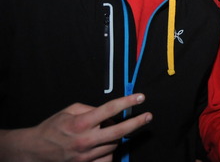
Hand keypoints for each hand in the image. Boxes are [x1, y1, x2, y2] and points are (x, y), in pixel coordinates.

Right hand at [1, 94, 151, 161]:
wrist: (35, 150)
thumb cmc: (53, 127)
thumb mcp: (70, 111)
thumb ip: (91, 109)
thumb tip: (110, 111)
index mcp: (81, 123)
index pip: (109, 110)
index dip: (127, 102)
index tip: (140, 97)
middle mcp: (85, 140)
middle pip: (119, 131)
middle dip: (137, 122)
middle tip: (148, 116)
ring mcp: (86, 155)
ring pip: (114, 144)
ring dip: (118, 135)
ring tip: (110, 129)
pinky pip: (107, 157)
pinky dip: (110, 149)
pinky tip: (107, 144)